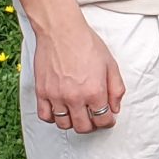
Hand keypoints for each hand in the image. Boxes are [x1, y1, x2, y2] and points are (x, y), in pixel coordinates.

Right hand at [31, 20, 124, 134]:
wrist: (61, 30)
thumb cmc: (86, 43)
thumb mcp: (110, 64)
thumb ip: (116, 89)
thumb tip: (115, 108)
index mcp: (94, 91)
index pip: (103, 120)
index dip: (108, 122)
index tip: (107, 118)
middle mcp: (75, 97)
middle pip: (83, 127)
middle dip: (92, 125)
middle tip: (93, 117)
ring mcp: (56, 96)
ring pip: (64, 125)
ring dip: (73, 122)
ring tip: (77, 113)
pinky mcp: (42, 92)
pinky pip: (45, 116)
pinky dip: (52, 118)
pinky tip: (60, 110)